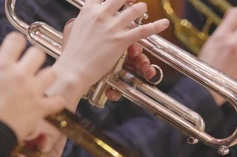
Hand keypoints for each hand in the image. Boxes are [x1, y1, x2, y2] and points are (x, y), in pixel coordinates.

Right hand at [0, 33, 63, 139]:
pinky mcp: (41, 107)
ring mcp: (33, 91)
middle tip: (30, 65)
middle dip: (35, 58)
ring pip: (51, 73)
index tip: (17, 46)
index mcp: (1, 66)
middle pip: (38, 53)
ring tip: (40, 82)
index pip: (16, 40)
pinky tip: (51, 103)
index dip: (17, 42)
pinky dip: (56, 102)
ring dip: (46, 77)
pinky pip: (58, 101)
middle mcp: (20, 75)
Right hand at [53, 0, 168, 103]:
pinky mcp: (121, 41)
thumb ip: (80, 20)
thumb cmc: (71, 54)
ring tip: (143, 9)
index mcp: (88, 11)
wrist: (74, 69)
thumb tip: (81, 17)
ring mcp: (112, 27)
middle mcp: (101, 15)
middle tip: (132, 1)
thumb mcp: (71, 30)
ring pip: (134, 10)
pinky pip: (143, 31)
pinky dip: (156, 26)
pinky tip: (165, 23)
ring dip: (141, 9)